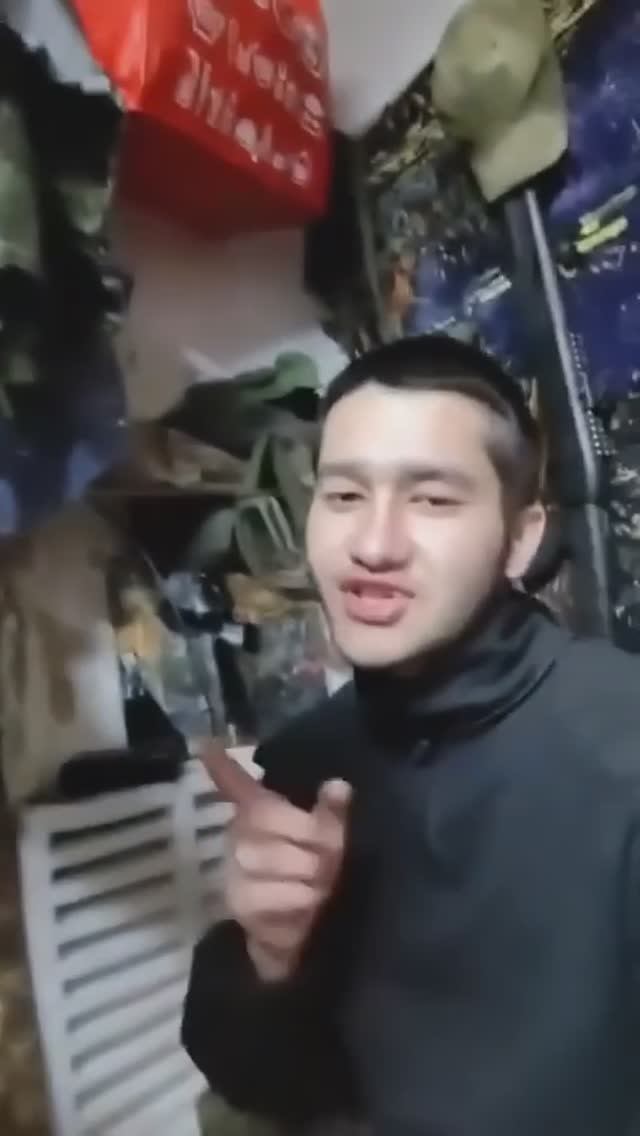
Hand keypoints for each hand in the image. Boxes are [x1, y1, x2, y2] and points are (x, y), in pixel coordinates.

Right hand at [200, 740, 350, 983]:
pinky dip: (295, 902)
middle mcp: (242, 837)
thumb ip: (334, 816)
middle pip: (265, 818)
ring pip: (268, 857)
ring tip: (322, 888)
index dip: (224, 766)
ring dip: (307, 876)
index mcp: (264, 816)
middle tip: (332, 861)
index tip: (205, 744)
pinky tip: (306, 909)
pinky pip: (266, 895)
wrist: (309, 939)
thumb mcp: (335, 843)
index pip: (239, 785)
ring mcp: (235, 871)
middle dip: (310, 839)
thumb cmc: (320, 879)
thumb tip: (339, 786)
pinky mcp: (237, 904)